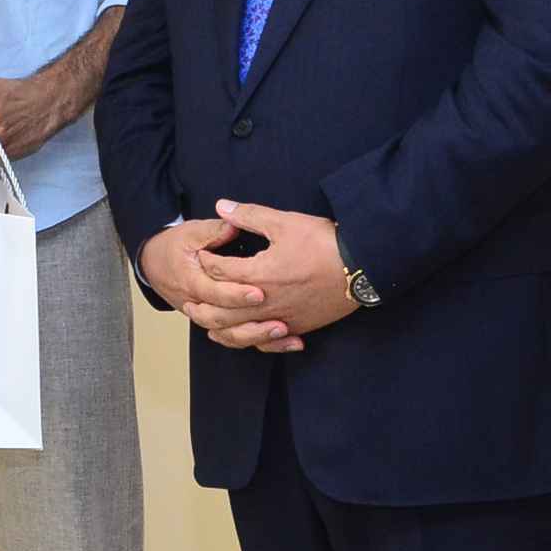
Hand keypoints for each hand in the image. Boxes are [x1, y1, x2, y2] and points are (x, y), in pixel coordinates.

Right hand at [139, 219, 299, 353]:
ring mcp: (208, 317)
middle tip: (279, 320)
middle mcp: (198, 305)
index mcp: (191, 281)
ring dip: (259, 336)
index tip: (260, 292)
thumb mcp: (190, 233)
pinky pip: (238, 339)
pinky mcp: (219, 323)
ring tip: (284, 331)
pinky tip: (287, 341)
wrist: (153, 266)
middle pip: (225, 321)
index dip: (237, 294)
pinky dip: (262, 343)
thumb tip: (234, 222)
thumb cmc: (174, 247)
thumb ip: (214, 230)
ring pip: (232, 336)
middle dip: (253, 322)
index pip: (214, 293)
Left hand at [200, 199, 359, 340]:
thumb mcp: (285, 222)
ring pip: (240, 333)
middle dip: (201, 305)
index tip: (198, 255)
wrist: (363, 268)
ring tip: (206, 324)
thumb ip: (249, 215)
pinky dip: (249, 341)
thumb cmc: (324, 243)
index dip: (205, 261)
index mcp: (258, 274)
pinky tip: (245, 337)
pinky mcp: (297, 327)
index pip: (218, 271)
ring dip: (219, 329)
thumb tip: (222, 207)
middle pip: (220, 311)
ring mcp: (281, 318)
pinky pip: (266, 343)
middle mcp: (265, 302)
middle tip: (187, 300)